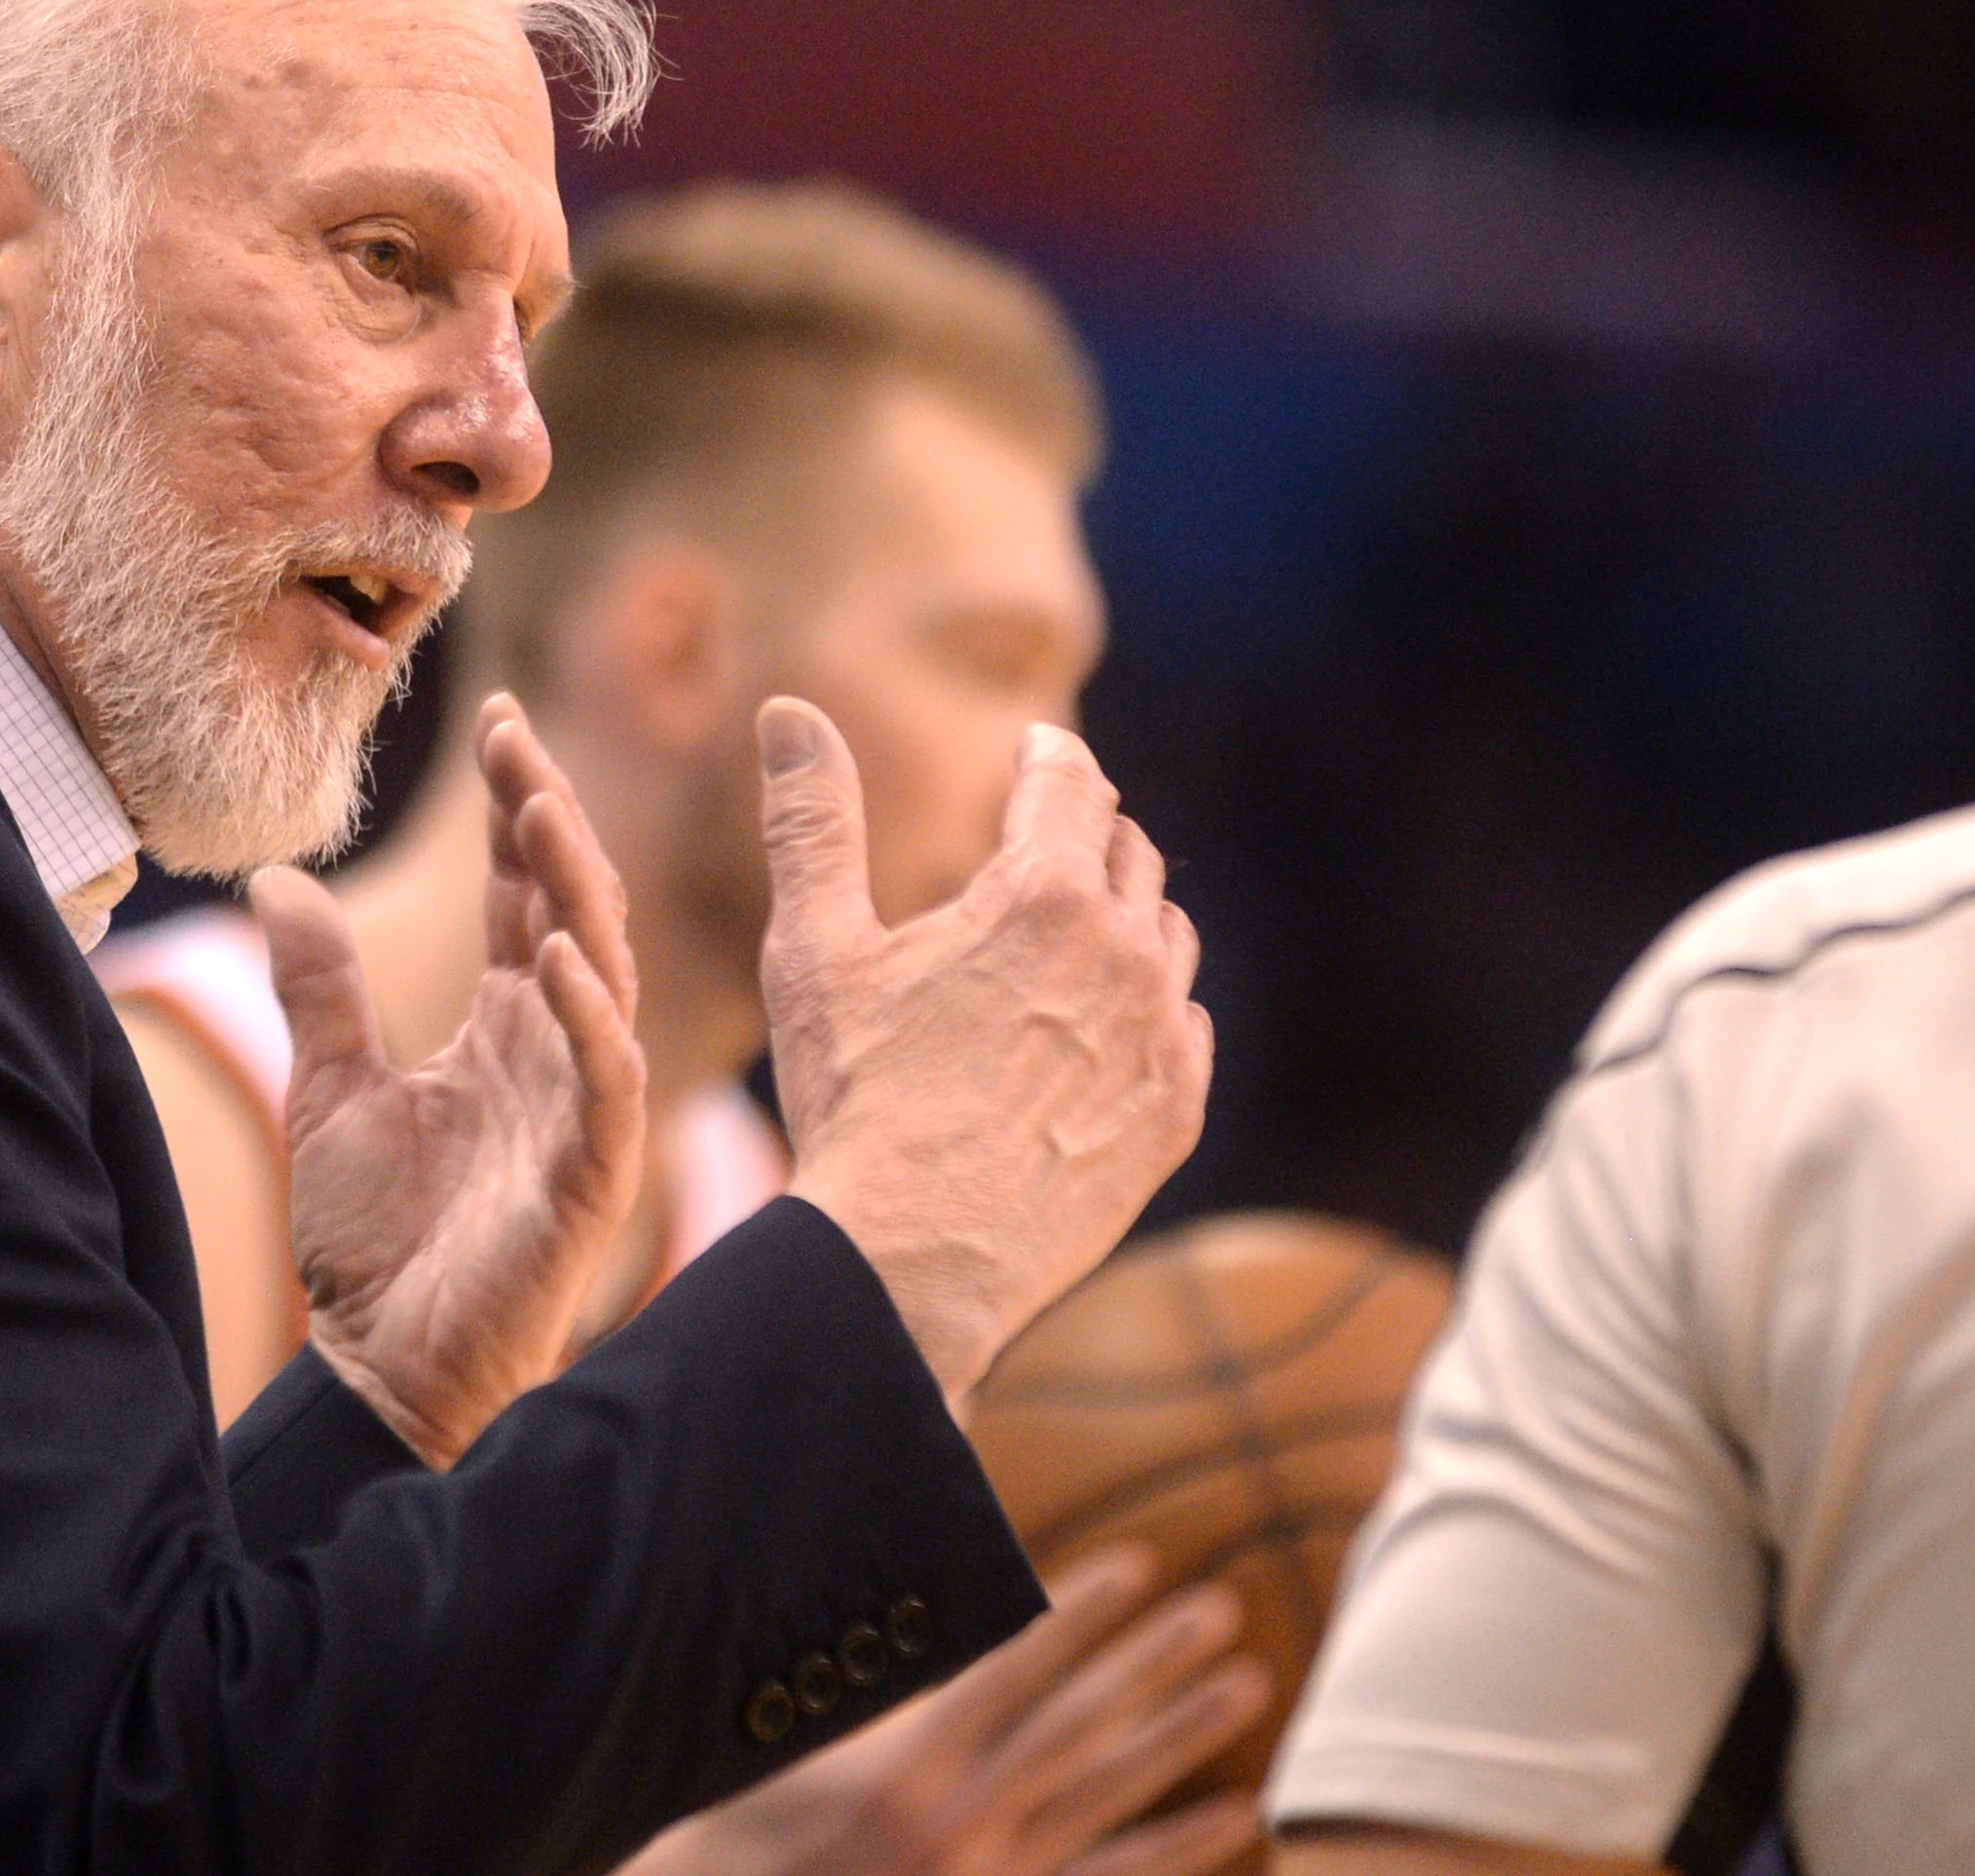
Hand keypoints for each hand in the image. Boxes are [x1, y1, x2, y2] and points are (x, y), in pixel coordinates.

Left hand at [257, 695, 646, 1466]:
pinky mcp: (589, 1177)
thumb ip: (318, 987)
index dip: (518, 810)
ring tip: (540, 810)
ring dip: (575, 890)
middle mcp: (559, 1055)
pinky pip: (605, 1081)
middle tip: (519, 739)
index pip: (524, 894)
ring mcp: (581, 1112)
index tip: (501, 720)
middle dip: (552, 821)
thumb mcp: (329, 1090)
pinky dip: (588, 1016)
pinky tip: (553, 957)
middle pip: (572, 910)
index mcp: (508, 1031)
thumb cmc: (373, 1248)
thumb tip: (277, 880)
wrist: (382, 1374)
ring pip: (601, 973)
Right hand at [619, 1547, 1271, 1875]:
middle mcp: (965, 1822)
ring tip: (1247, 1686)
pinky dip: (1174, 1849)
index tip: (1138, 1563)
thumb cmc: (751, 1842)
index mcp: (906, 1768)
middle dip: (1152, 1664)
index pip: (1013, 1670)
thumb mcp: (799, 1755)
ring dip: (1181, 1737)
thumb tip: (935, 1629)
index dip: (1079, 1615)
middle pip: (1079, 1727)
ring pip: (1107, 1796)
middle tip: (1221, 1609)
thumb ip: (878, 1701)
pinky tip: (1234, 1816)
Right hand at [761, 701, 1212, 1398]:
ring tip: (1074, 934)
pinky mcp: (1178, 1113)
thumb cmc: (855, 1100)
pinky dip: (1151, 1009)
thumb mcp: (816, 948)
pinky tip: (1103, 1028)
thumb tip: (788, 712)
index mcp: (1043, 894)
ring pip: (1167, 936)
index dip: (1047, 757)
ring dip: (1124, 919)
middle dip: (1086, 834)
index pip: (1072, 782)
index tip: (1033, 753)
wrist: (912, 1262)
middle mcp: (1123, 953)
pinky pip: (1187, 1026)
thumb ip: (813, 820)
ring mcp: (1162, 1037)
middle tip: (1046, 840)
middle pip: (1129, 852)